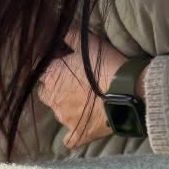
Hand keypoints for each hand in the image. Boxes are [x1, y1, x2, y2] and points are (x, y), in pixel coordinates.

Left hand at [37, 33, 136, 149]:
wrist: (126, 90)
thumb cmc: (105, 65)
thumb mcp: (87, 43)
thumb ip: (69, 36)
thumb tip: (57, 28)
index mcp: (50, 77)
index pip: (41, 71)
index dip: (54, 67)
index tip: (67, 64)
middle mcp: (52, 99)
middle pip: (47, 92)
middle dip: (57, 87)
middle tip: (76, 82)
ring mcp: (64, 118)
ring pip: (58, 112)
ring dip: (67, 107)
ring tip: (86, 101)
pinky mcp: (78, 133)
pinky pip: (70, 139)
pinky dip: (73, 134)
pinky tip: (80, 128)